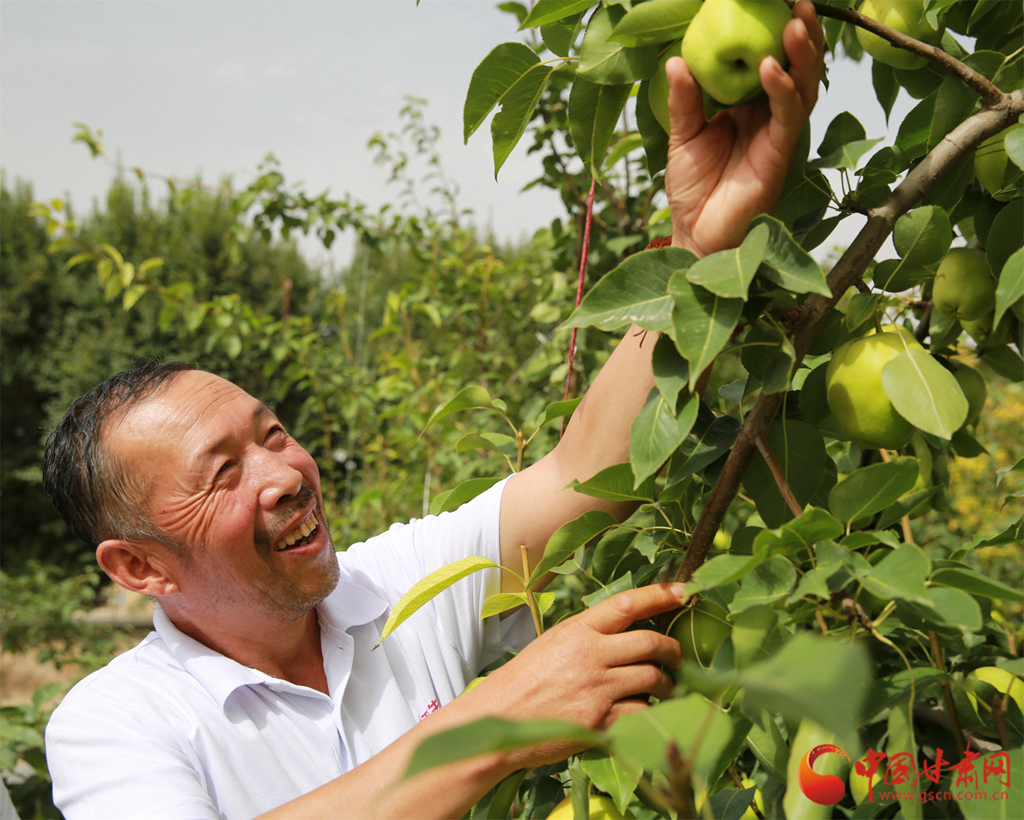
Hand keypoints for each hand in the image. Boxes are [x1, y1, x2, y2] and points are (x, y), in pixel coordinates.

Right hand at [467, 583, 685, 767]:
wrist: (500, 717)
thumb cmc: (525, 680)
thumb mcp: (553, 643)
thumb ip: (588, 636)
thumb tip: (626, 632)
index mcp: (577, 630)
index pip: (627, 604)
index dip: (659, 596)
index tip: (683, 591)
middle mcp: (591, 654)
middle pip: (651, 643)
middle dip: (673, 650)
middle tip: (678, 656)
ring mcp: (598, 688)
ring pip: (653, 678)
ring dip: (668, 684)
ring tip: (667, 688)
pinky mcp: (600, 720)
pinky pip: (642, 711)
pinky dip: (650, 712)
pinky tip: (647, 714)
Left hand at [665, 0, 824, 256]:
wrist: (696, 234)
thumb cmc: (692, 188)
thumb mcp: (683, 136)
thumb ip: (684, 100)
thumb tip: (676, 60)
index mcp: (751, 106)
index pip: (774, 61)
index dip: (781, 32)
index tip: (779, 0)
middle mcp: (771, 117)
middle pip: (799, 68)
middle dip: (804, 34)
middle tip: (799, 0)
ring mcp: (779, 135)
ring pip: (803, 88)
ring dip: (802, 55)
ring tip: (794, 22)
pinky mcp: (779, 156)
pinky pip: (787, 117)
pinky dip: (781, 91)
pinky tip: (771, 67)